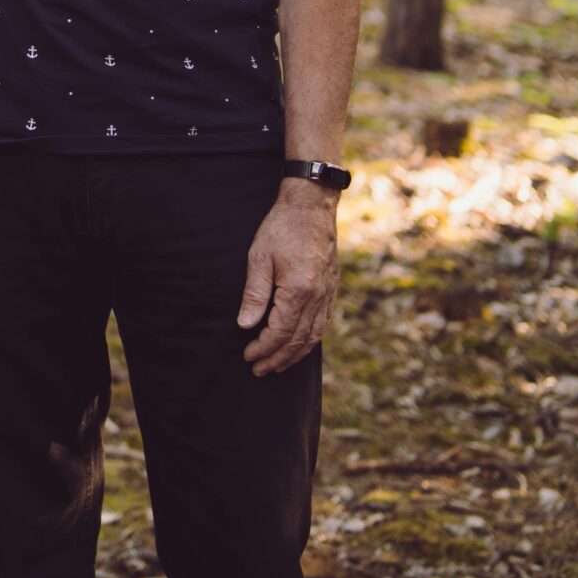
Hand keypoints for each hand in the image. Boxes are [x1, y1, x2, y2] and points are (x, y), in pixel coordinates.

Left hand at [237, 184, 339, 375]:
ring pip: (314, 336)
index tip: (248, 357)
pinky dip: (310, 340)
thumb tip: (246, 325)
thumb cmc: (282, 228)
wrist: (312, 206)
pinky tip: (300, 345)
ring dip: (295, 355)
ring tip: (278, 366)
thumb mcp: (259, 257)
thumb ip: (255, 294)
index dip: (263, 348)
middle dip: (278, 359)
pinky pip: (323, 323)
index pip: (280, 332)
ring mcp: (328, 294)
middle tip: (260, 371)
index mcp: (299, 291)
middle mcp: (318, 297)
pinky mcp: (332, 288)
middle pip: (298, 340)